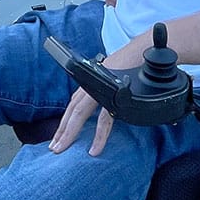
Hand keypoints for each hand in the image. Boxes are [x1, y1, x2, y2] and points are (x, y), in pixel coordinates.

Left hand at [48, 36, 146, 156]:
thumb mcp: (115, 78)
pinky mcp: (114, 92)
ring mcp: (101, 86)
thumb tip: (108, 110)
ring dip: (70, 132)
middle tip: (54, 148)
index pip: (73, 105)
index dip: (64, 123)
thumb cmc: (133, 64)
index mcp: (92, 82)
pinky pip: (104, 118)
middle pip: (72, 111)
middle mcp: (93, 84)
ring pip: (80, 113)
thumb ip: (108, 92)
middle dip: (61, 131)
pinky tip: (95, 149)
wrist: (145, 50)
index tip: (57, 138)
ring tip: (63, 148)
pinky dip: (99, 136)